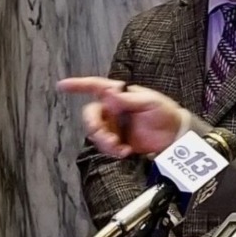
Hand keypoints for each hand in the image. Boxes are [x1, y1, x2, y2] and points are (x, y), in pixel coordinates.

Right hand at [58, 76, 187, 156]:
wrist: (174, 136)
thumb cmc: (164, 112)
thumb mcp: (150, 102)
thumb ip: (128, 99)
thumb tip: (111, 93)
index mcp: (118, 95)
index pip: (95, 87)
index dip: (77, 85)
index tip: (62, 86)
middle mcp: (112, 109)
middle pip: (90, 115)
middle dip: (94, 126)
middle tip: (105, 135)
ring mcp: (114, 126)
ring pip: (96, 133)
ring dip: (104, 141)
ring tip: (119, 146)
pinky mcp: (118, 141)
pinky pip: (105, 146)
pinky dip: (112, 150)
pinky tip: (125, 151)